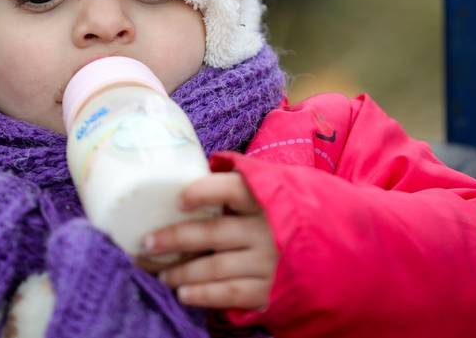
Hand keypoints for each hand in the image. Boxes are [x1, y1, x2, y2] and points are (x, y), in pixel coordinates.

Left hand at [143, 172, 276, 310]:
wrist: (329, 248)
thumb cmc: (285, 213)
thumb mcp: (271, 188)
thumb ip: (236, 184)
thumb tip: (188, 181)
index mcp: (264, 198)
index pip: (231, 189)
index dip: (203, 192)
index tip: (178, 200)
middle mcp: (266, 229)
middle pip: (212, 232)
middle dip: (174, 238)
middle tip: (147, 243)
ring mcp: (269, 262)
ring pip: (214, 267)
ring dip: (182, 272)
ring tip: (161, 273)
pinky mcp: (270, 289)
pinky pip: (229, 293)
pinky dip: (203, 294)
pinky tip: (183, 293)